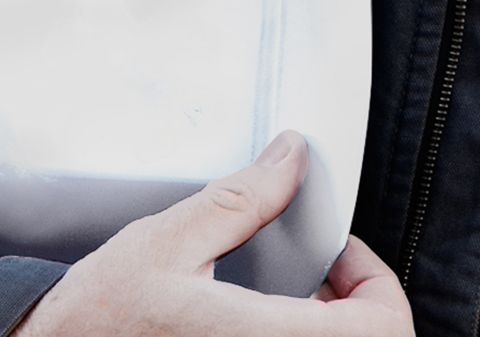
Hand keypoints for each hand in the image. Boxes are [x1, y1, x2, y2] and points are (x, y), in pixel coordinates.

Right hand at [11, 131, 412, 335]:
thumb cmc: (98, 314)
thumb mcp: (164, 242)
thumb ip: (238, 202)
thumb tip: (290, 161)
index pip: (381, 328)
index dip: (376, 282)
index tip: (340, 256)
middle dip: (360, 304)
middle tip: (324, 274)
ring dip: (332, 325)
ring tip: (296, 298)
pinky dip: (301, 335)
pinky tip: (263, 321)